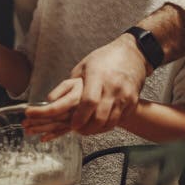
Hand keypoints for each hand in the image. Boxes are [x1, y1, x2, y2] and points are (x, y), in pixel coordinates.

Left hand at [23, 78, 82, 141]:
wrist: (97, 93)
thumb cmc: (84, 85)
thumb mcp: (73, 82)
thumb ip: (61, 89)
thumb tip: (50, 99)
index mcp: (74, 100)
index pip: (54, 108)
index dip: (40, 111)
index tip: (28, 111)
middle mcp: (75, 113)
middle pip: (53, 119)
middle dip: (37, 122)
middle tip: (24, 122)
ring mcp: (76, 121)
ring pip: (57, 127)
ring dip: (42, 129)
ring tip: (29, 130)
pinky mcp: (77, 126)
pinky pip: (64, 132)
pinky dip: (53, 135)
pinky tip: (43, 138)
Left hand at [33, 35, 147, 135]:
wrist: (132, 54)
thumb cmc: (104, 59)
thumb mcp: (83, 67)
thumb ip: (67, 85)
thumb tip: (50, 100)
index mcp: (98, 76)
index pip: (89, 101)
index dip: (80, 117)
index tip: (72, 125)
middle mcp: (113, 86)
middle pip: (100, 117)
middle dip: (87, 128)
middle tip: (78, 130)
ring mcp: (125, 94)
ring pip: (110, 122)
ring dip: (97, 129)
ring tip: (88, 129)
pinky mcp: (133, 101)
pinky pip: (120, 120)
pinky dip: (109, 125)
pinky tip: (100, 123)